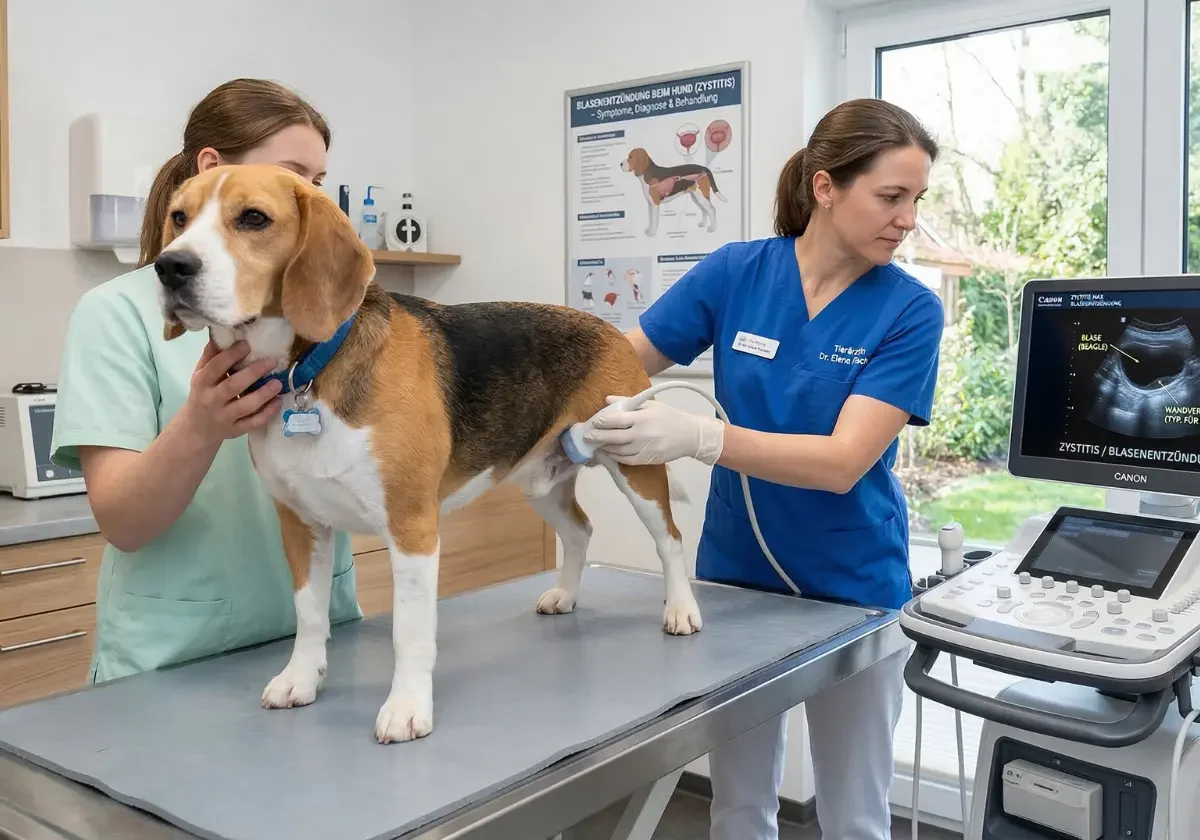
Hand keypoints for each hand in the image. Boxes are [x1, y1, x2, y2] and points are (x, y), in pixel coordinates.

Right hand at [176, 339, 282, 443]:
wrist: (196, 428)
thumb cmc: (202, 394)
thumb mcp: (200, 375)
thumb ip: (210, 357)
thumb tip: (221, 334)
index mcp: (202, 383)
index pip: (216, 367)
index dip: (231, 355)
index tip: (247, 344)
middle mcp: (212, 400)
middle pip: (233, 386)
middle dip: (254, 373)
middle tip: (272, 361)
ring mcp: (224, 417)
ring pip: (245, 406)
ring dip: (264, 394)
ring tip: (278, 383)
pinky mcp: (236, 430)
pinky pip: (253, 423)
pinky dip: (267, 414)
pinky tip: (278, 402)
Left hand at [586, 397, 724, 465]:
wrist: (690, 436)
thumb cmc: (670, 416)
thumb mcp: (651, 404)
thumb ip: (628, 402)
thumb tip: (607, 400)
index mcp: (642, 417)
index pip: (616, 419)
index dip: (602, 421)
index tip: (593, 421)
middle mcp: (641, 434)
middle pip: (613, 436)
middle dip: (597, 436)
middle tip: (587, 435)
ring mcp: (644, 448)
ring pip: (618, 450)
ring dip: (604, 447)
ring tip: (595, 444)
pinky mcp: (646, 459)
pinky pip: (626, 460)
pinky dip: (615, 456)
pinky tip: (608, 453)